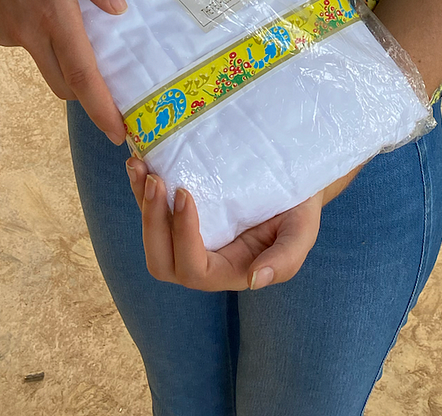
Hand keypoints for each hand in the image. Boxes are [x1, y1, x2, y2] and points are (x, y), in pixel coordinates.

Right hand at [0, 0, 127, 144]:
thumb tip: (118, 9)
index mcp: (50, 12)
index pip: (81, 74)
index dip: (101, 107)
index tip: (119, 132)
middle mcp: (26, 32)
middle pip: (63, 82)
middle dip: (85, 90)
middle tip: (108, 82)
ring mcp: (5, 33)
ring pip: (44, 61)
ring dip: (60, 55)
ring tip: (66, 14)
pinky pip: (24, 42)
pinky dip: (38, 33)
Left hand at [123, 154, 324, 291]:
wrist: (295, 183)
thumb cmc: (299, 210)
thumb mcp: (302, 232)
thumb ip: (284, 260)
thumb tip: (254, 281)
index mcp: (226, 270)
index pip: (194, 268)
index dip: (183, 236)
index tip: (185, 193)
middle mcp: (202, 258)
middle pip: (161, 261)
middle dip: (151, 223)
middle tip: (155, 180)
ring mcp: (189, 236)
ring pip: (152, 234)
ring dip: (141, 202)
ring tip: (139, 165)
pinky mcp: (182, 213)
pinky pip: (154, 209)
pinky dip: (141, 187)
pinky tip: (140, 160)